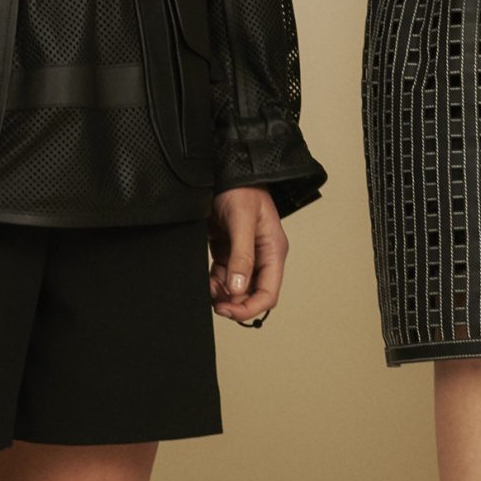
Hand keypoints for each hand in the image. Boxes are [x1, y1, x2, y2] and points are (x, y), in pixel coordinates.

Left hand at [208, 187, 287, 325]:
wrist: (227, 170)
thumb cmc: (242, 189)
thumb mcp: (242, 221)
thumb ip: (241, 256)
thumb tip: (237, 289)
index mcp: (273, 251)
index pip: (268, 294)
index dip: (250, 308)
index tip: (228, 310)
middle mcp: (262, 256)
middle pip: (252, 294)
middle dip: (234, 302)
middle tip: (215, 302)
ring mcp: (246, 255)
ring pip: (236, 288)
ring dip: (222, 294)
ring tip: (209, 287)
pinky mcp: (229, 251)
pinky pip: (224, 276)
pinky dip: (215, 283)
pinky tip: (208, 280)